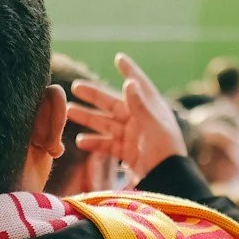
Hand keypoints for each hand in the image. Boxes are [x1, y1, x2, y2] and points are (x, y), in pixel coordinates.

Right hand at [68, 53, 186, 182]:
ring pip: (106, 124)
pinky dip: (94, 143)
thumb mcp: (154, 127)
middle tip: (75, 86)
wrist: (168, 180)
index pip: (139, 85)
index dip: (130, 70)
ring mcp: (132, 137)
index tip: (119, 58)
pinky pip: (107, 145)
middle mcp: (140, 120)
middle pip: (113, 103)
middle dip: (95, 95)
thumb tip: (129, 82)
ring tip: (69, 111)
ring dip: (88, 118)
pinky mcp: (127, 153)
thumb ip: (140, 106)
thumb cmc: (167, 152)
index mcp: (151, 109)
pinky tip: (81, 141)